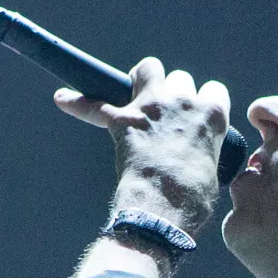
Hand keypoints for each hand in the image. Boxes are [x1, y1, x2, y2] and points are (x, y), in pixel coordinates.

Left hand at [56, 57, 231, 231]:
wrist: (164, 208)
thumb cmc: (192, 198)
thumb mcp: (212, 167)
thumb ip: (203, 148)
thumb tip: (193, 155)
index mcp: (212, 114)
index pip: (214, 91)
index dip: (203, 103)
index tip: (196, 118)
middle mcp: (183, 101)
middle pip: (180, 79)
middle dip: (173, 93)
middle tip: (165, 117)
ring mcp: (151, 107)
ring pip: (148, 69)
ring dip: (142, 80)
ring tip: (134, 94)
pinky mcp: (123, 120)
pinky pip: (94, 105)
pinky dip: (79, 103)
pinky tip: (63, 98)